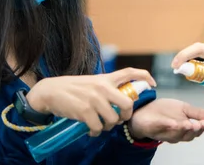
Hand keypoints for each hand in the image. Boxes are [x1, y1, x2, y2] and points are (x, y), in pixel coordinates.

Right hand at [26, 68, 155, 136]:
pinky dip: (96, 132)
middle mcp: (102, 87)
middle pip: (128, 104)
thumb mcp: (92, 83)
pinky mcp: (85, 111)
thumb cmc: (72, 89)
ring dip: (108, 126)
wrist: (50, 92)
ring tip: (100, 125)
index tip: (153, 84)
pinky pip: (98, 128)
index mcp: (105, 78)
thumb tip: (120, 101)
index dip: (145, 77)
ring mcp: (94, 99)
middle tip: (118, 119)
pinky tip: (91, 130)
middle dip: (126, 116)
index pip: (130, 72)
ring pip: (113, 119)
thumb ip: (106, 89)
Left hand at [128, 98, 203, 142]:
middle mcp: (175, 134)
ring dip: (182, 129)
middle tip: (198, 124)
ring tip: (188, 123)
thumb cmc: (165, 111)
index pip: (195, 132)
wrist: (144, 110)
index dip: (201, 129)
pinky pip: (160, 128)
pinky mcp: (152, 128)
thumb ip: (199, 113)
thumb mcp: (184, 108)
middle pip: (186, 136)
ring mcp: (163, 132)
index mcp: (184, 129)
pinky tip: (172, 122)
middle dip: (193, 130)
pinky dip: (166, 125)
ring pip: (175, 134)